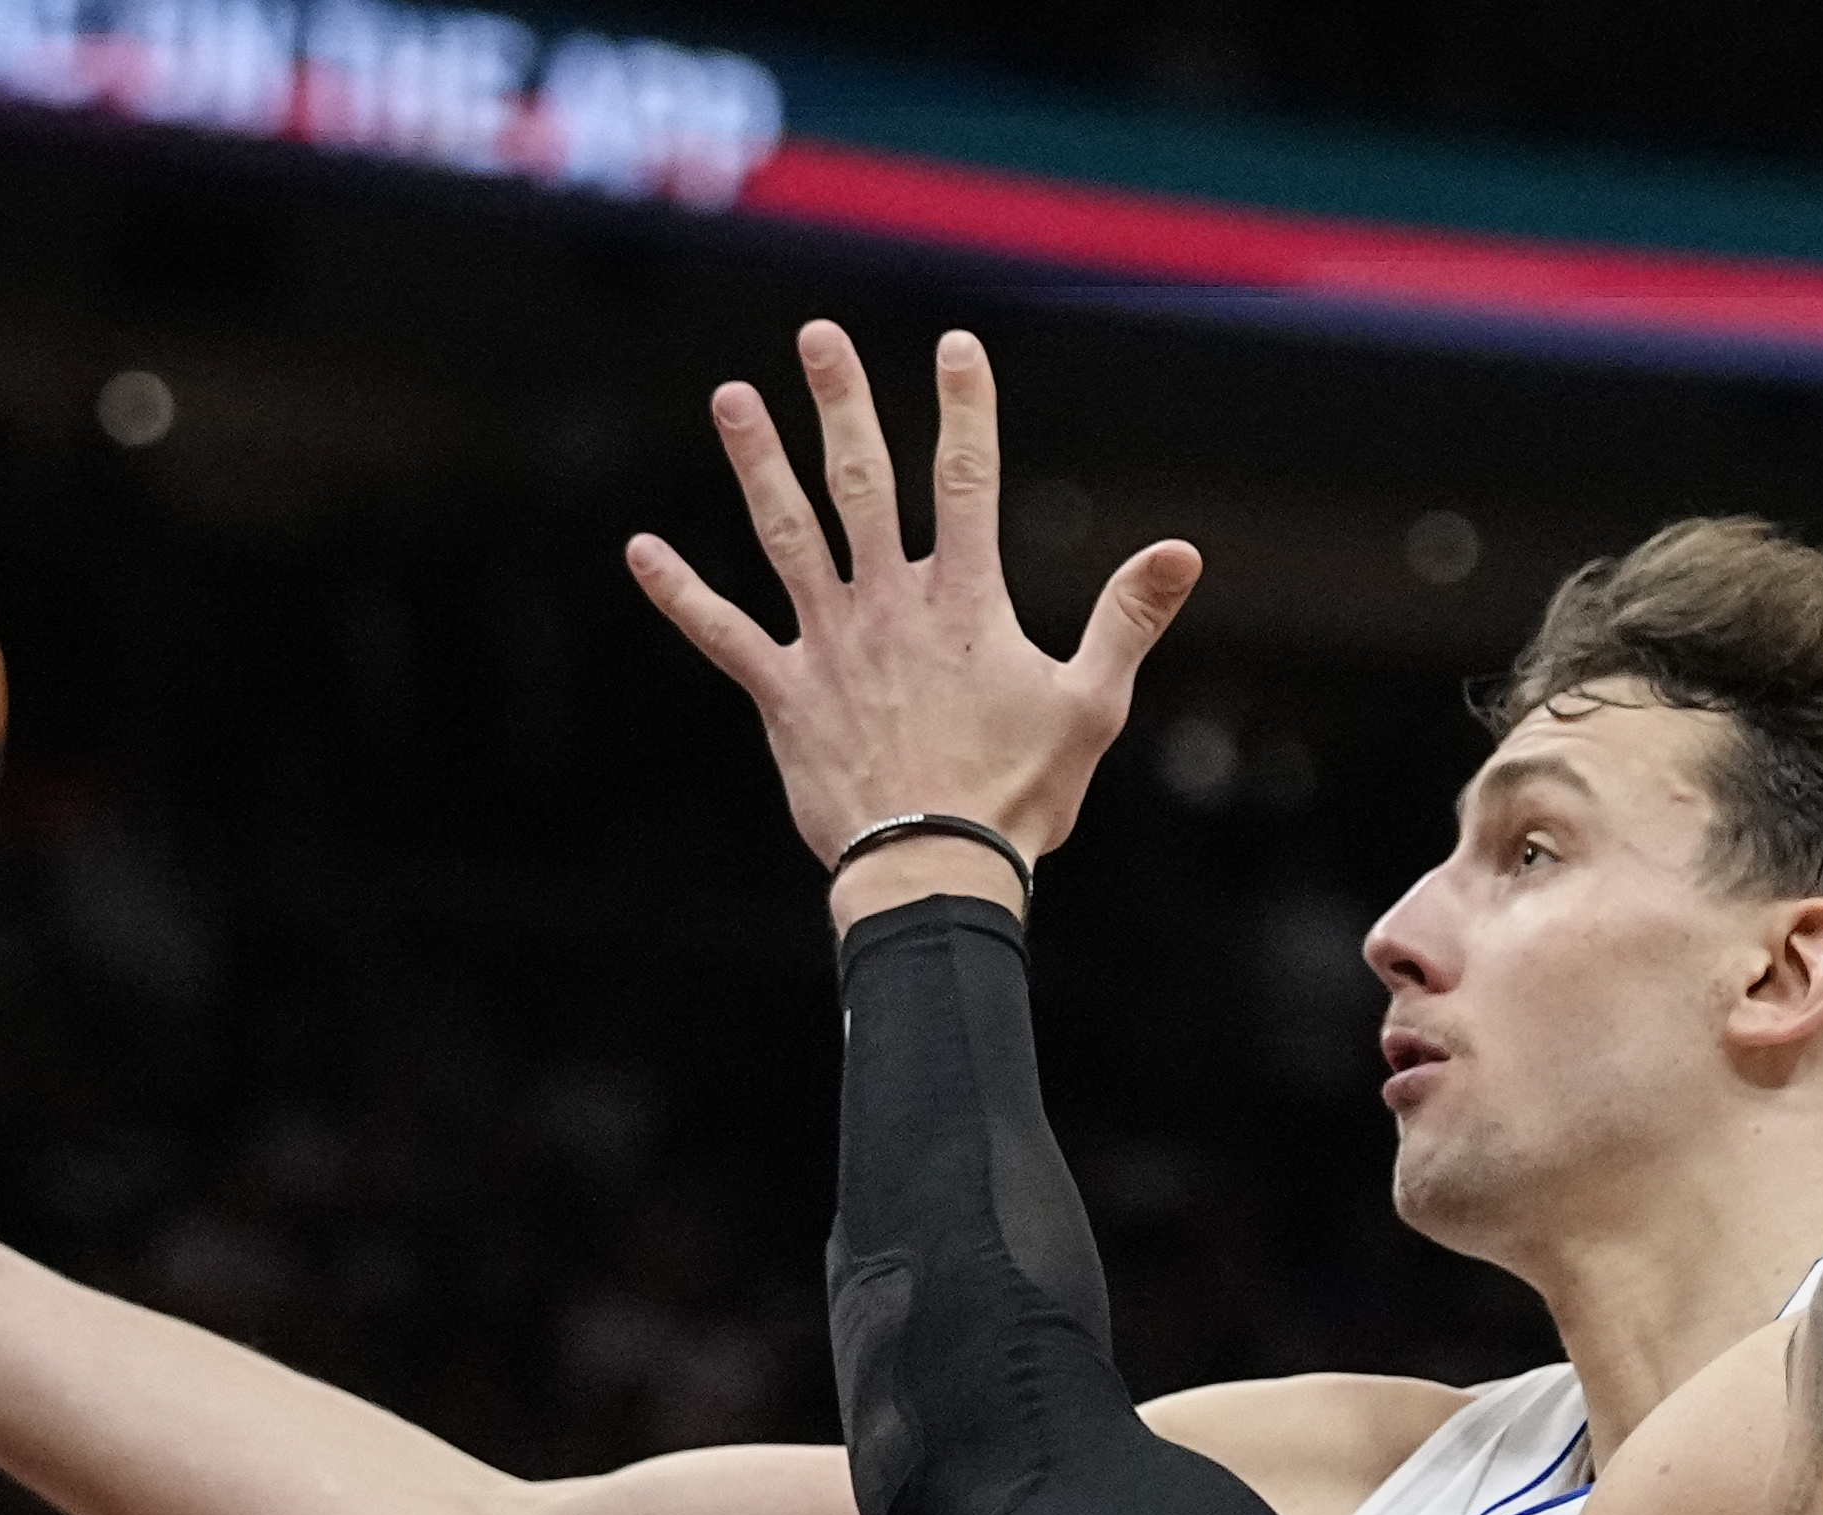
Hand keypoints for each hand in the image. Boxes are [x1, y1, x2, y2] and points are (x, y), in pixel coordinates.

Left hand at [624, 323, 1198, 906]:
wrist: (933, 870)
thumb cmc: (1018, 798)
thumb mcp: (1092, 707)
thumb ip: (1127, 619)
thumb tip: (1182, 551)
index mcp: (965, 603)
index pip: (967, 480)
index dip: (965, 407)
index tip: (955, 344)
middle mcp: (889, 606)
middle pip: (863, 484)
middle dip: (843, 403)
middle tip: (818, 336)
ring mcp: (830, 645)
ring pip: (787, 535)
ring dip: (757, 462)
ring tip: (733, 398)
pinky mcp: (784, 695)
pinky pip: (723, 634)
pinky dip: (679, 592)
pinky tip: (640, 549)